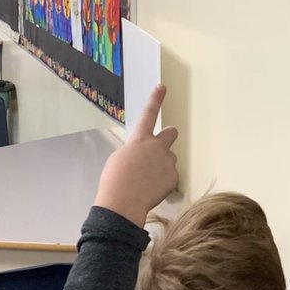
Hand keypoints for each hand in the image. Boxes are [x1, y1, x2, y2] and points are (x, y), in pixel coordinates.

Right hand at [95, 84, 178, 226]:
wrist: (123, 202)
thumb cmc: (115, 180)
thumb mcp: (119, 158)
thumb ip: (135, 150)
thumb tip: (142, 156)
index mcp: (140, 139)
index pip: (149, 113)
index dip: (156, 99)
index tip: (162, 87)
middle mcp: (157, 146)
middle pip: (171, 133)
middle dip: (167, 138)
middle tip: (160, 149)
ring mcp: (168, 161)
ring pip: (169, 160)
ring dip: (162, 166)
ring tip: (147, 181)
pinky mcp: (174, 177)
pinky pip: (170, 177)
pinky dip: (163, 182)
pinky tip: (152, 190)